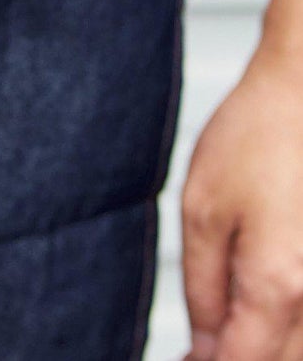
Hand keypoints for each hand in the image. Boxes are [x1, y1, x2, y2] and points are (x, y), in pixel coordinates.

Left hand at [182, 39, 302, 358]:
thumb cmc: (258, 139)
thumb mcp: (203, 209)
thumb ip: (203, 287)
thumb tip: (203, 349)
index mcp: (278, 286)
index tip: (187, 360)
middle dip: (239, 357)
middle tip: (202, 348)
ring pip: (302, 349)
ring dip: (267, 347)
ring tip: (231, 329)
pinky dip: (292, 331)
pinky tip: (265, 313)